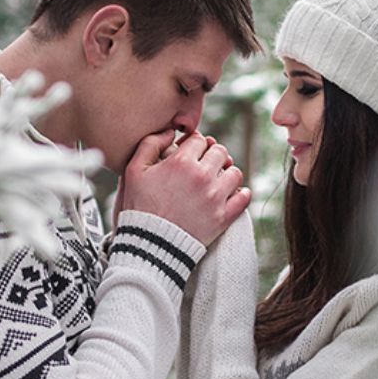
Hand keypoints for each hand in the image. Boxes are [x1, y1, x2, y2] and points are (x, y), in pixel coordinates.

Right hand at [121, 130, 250, 245]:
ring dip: (226, 173)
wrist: (150, 246)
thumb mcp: (133, 171)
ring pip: (235, 172)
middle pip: (220, 152)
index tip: (189, 154)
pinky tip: (230, 194)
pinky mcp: (223, 217)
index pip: (200, 140)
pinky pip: (244, 197)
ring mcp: (215, 197)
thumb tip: (169, 132)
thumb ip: (150, 144)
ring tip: (216, 181)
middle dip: (212, 156)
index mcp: (181, 162)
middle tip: (203, 166)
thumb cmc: (140, 207)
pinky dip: (241, 194)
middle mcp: (202, 177)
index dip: (194, 145)